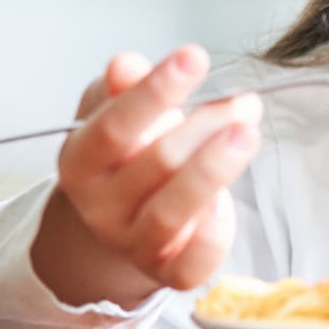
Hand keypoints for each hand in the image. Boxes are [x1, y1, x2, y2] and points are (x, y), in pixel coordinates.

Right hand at [32, 44, 263, 305]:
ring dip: (216, 170)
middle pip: (156, 163)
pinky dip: (214, 230)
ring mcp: (133, 243)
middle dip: (205, 127)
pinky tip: (227, 200)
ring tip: (248, 133)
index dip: (156, 91)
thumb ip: (123, 88)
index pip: (115, 126)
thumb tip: (126, 64)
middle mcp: (100, 207)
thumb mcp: (117, 110)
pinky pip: (193, 260)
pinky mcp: (169, 272)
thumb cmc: (128, 151)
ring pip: (173, 212)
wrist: (124, 216)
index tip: (194, 56)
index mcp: (81, 161)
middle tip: (244, 102)